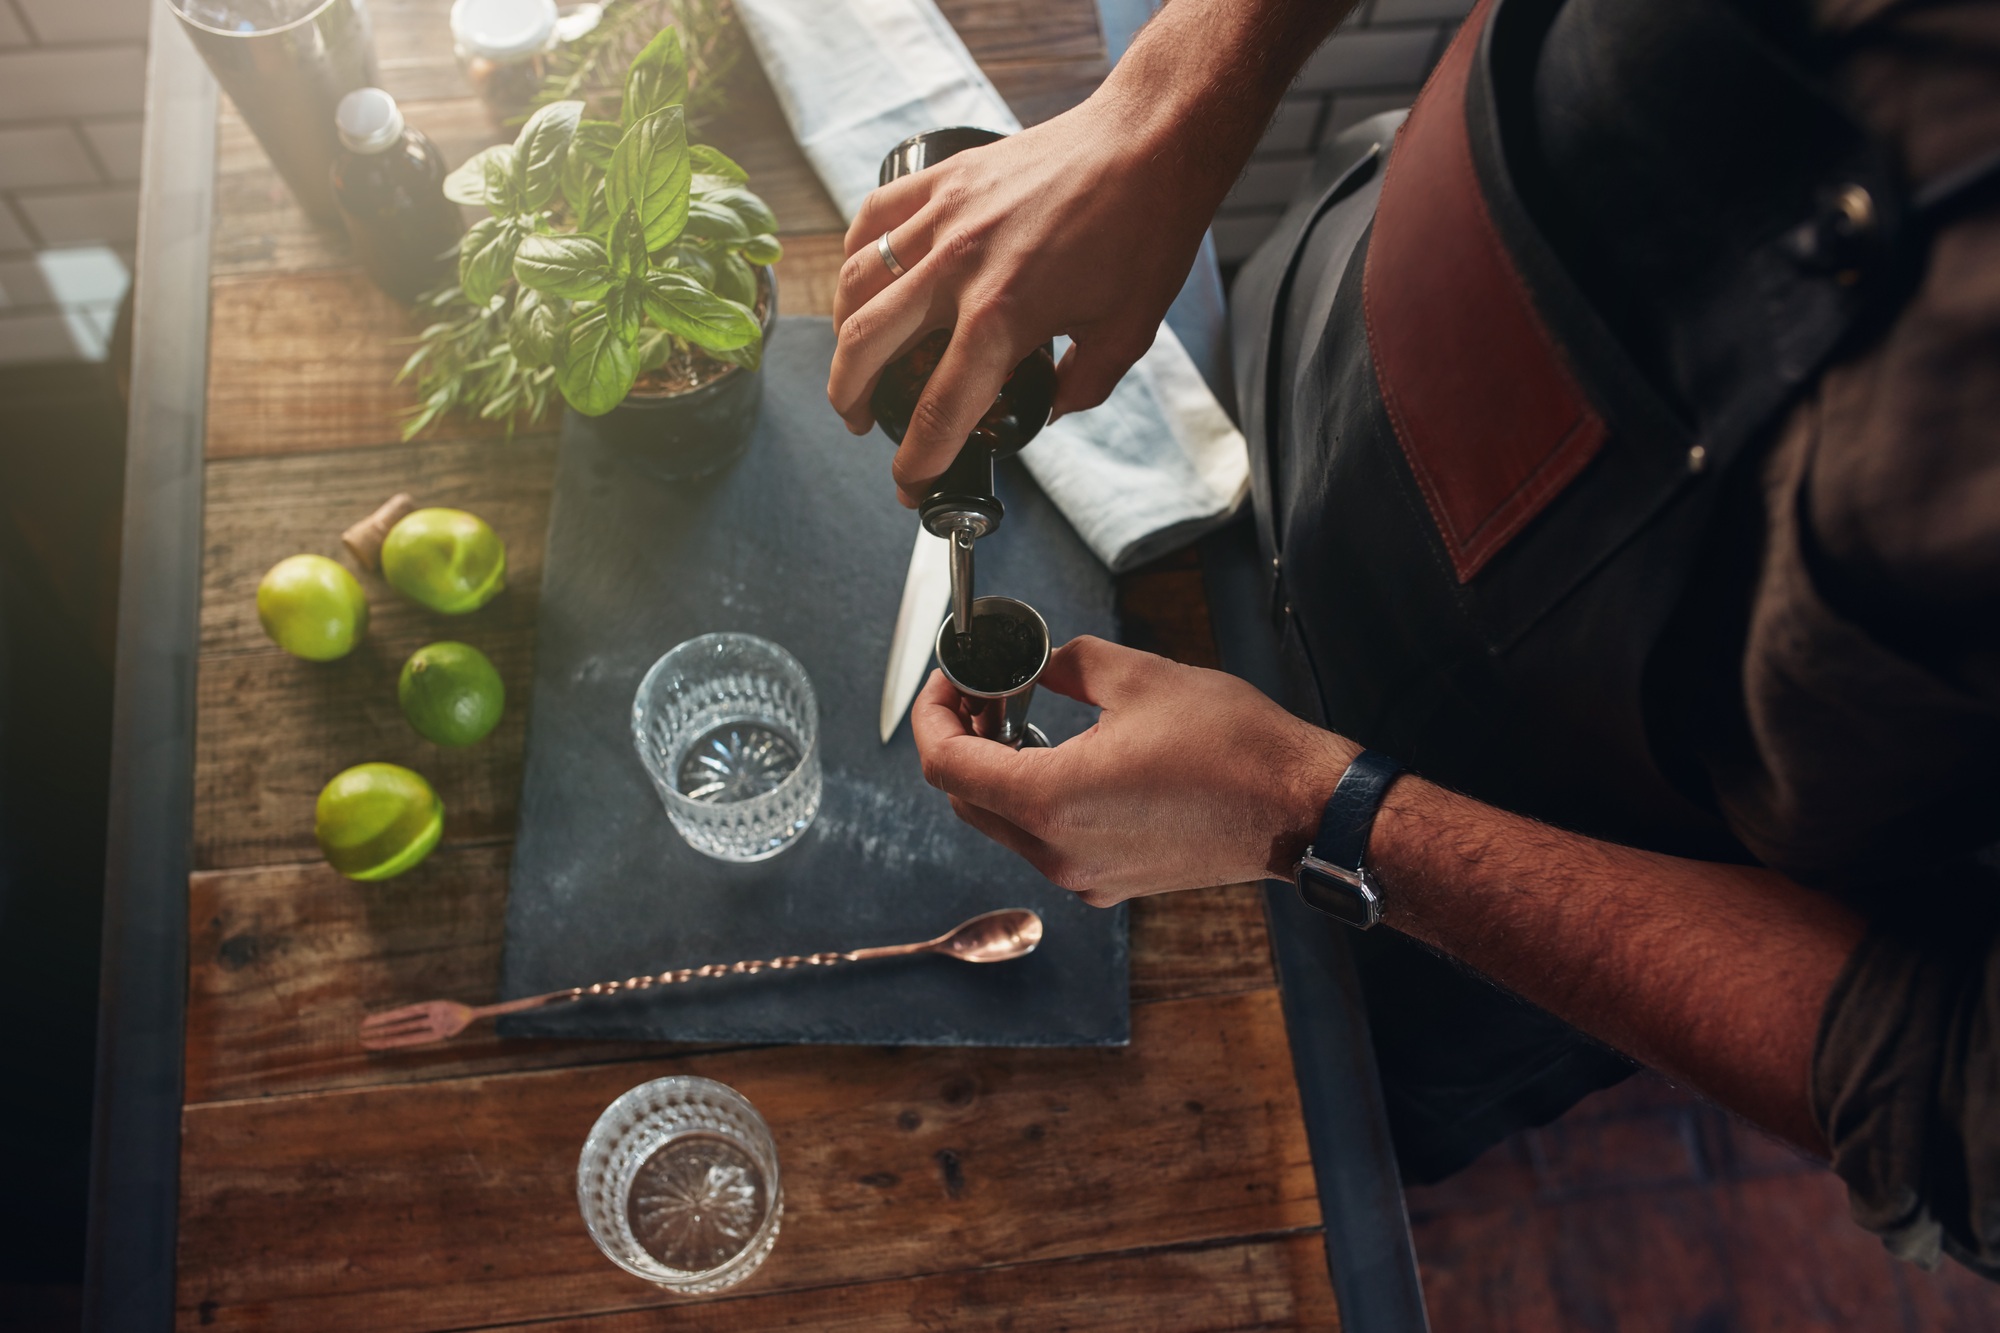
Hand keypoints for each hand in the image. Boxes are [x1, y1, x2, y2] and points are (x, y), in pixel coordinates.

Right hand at [827, 95, 1221, 506]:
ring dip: (841, 336)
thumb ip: (1080, 387)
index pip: (937, 411)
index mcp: (1002, 318)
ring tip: (851, 363)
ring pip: (856, 285)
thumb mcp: (1125, 333)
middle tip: (862, 423)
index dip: (916, 462)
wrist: (1149, 142)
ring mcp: (942, 218)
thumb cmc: (1145, 232)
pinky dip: (855, 257)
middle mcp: (957, 268)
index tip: (910, 484)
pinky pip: (873, 220)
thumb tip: (1047, 411)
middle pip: (867, 349)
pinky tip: (859, 282)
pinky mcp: (943, 178)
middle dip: (852, 401)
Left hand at [911, 636, 1356, 905]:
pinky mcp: (1111, 882)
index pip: (947, 765)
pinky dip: (1035, 798)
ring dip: (998, 770)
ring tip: (1023, 717)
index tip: (951, 681)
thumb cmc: (1234, 747)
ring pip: (1003, 823)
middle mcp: (1057, 853)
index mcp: (1053, 802)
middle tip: (986, 692)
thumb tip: (1036, 662)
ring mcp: (1084, 876)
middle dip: (962, 740)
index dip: (934, 714)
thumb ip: (1066, 663)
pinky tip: (1065, 755)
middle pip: (966, 799)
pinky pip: (1045, 841)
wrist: (1299, 809)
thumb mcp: (1139, 677)